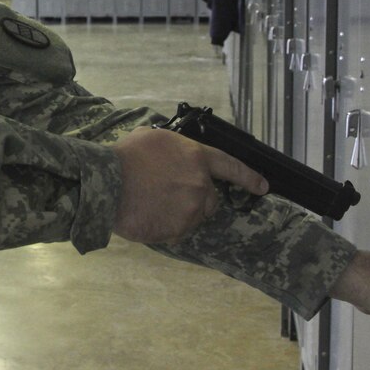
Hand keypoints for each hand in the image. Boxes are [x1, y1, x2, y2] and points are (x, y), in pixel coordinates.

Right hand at [110, 126, 268, 243]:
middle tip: (167, 194)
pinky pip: (176, 231)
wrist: (107, 183)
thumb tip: (171, 153)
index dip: (248, 177)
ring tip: (151, 203)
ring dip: (178, 213)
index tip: (262, 187)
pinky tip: (147, 215)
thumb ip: (172, 147)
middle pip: (210, 199)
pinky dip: (165, 226)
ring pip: (193, 216)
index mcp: (197, 158)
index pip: (231, 167)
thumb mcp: (150, 137)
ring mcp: (191, 210)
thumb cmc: (125, 157)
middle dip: (195, 198)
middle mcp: (200, 185)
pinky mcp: (177, 230)